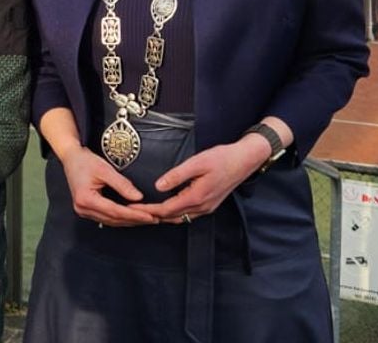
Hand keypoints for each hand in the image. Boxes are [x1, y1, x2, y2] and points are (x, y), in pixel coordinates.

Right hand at [59, 145, 158, 226]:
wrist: (71, 158)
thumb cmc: (85, 161)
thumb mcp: (105, 170)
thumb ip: (122, 184)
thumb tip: (138, 197)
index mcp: (86, 199)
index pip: (114, 211)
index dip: (133, 215)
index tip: (149, 216)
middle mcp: (83, 209)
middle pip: (113, 219)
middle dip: (134, 220)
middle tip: (153, 220)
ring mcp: (83, 211)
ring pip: (110, 221)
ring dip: (129, 221)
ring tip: (146, 220)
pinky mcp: (87, 210)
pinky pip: (106, 218)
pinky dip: (121, 218)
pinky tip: (132, 217)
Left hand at [129, 138, 265, 223]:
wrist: (245, 160)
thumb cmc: (222, 158)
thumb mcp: (197, 163)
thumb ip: (176, 175)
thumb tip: (158, 186)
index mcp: (197, 197)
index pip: (166, 209)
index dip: (147, 210)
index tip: (132, 208)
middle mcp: (202, 207)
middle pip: (171, 217)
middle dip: (151, 215)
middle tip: (132, 212)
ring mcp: (207, 208)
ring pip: (179, 218)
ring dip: (162, 216)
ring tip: (145, 212)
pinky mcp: (209, 205)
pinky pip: (187, 214)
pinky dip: (173, 213)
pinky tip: (166, 208)